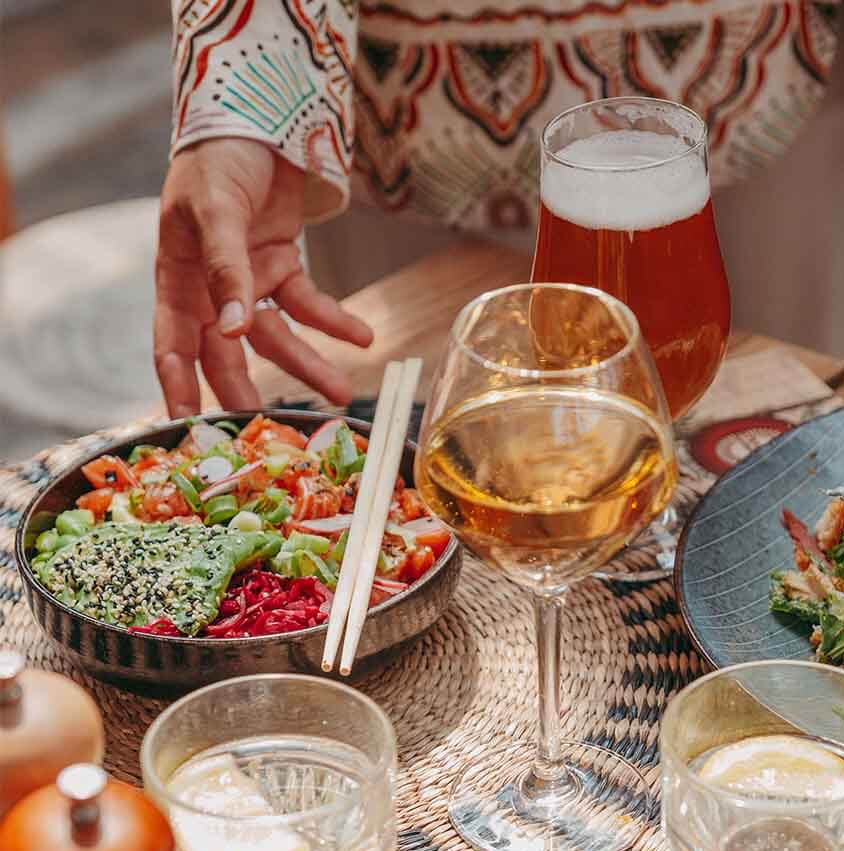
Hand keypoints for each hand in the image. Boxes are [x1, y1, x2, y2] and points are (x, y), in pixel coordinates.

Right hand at [154, 139, 372, 416]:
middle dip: (250, 394)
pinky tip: (363, 338)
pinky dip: (336, 321)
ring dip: (310, 366)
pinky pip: (311, 305)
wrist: (255, 115)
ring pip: (278, 339)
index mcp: (179, 279)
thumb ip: (225, 271)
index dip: (180, 389)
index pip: (173, 345)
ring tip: (342, 395)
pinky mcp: (284, 268)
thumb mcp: (215, 211)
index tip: (189, 429)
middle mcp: (211, 290)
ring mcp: (250, 282)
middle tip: (273, 435)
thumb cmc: (217, 158)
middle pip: (228, 357)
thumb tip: (231, 332)